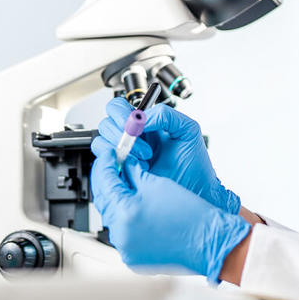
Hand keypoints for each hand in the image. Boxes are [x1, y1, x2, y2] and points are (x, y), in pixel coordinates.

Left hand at [90, 135, 249, 280]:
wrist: (209, 242)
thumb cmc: (191, 215)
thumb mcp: (157, 183)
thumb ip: (132, 172)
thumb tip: (121, 164)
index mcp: (125, 212)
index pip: (104, 179)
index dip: (106, 163)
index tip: (111, 154)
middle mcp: (121, 234)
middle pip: (104, 199)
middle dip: (108, 181)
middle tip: (116, 168)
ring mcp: (126, 249)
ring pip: (111, 217)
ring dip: (116, 200)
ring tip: (128, 188)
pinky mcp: (133, 258)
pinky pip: (121, 234)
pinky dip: (125, 219)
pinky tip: (134, 208)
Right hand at [96, 96, 240, 214]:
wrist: (196, 192)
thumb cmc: (194, 165)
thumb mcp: (187, 130)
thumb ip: (165, 115)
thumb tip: (141, 118)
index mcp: (145, 124)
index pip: (118, 108)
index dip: (120, 113)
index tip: (132, 123)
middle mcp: (131, 138)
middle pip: (106, 124)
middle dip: (120, 133)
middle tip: (140, 144)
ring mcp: (125, 157)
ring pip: (101, 143)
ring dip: (120, 149)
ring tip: (144, 159)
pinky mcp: (121, 174)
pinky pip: (104, 164)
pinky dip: (115, 163)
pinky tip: (135, 168)